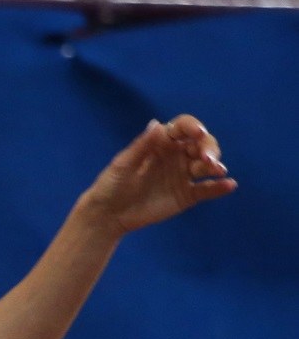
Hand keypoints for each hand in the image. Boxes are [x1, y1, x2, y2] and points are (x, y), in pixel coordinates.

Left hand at [79, 114, 237, 236]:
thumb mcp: (123, 164)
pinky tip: (229, 185)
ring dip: (215, 165)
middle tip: (207, 159)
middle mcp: (176, 156)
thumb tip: (157, 124)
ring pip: (206, 165)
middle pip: (201, 144)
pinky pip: (207, 189)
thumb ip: (141, 146)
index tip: (197, 133)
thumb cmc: (111, 184)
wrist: (109, 214)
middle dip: (208, 147)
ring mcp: (183, 175)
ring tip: (217, 170)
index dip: (193, 127)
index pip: (183, 128)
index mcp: (161, 143)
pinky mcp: (187, 195)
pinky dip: (219, 187)